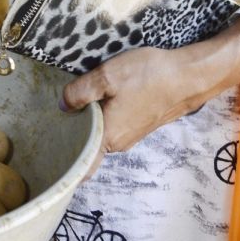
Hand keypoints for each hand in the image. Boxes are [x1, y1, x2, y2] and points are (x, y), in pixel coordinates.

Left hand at [61, 17, 239, 172]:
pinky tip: (95, 98)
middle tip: (50, 117)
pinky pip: (113, 124)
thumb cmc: (151, 76)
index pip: (84, 165)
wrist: (189, 75)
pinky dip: (102, 115)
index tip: (49, 153)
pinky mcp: (139, 122)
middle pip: (88, 145)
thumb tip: (63, 105)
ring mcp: (131, 134)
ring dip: (88, 121)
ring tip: (70, 104)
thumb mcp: (108, 76)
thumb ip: (81, 92)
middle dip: (71, 133)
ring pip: (101, 133)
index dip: (67, 161)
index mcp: (109, 137)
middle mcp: (119, 142)